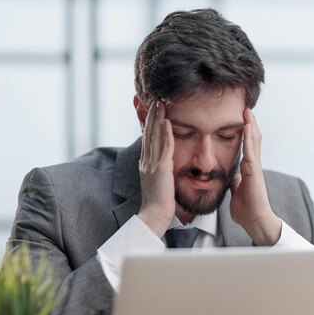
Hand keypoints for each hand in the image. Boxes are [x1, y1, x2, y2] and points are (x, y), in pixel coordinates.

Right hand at [137, 100, 174, 237]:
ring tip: (160, 103)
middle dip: (151, 114)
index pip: (147, 137)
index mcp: (145, 163)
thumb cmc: (159, 202)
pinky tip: (167, 121)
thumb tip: (166, 162)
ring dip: (157, 118)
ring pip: (154, 136)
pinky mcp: (160, 169)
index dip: (148, 121)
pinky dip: (165, 134)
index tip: (151, 107)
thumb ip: (160, 169)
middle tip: (154, 98)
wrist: (153, 216)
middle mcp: (146, 161)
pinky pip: (164, 148)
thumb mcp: (158, 181)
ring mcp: (152, 164)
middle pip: (148, 132)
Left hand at [229, 108, 281, 244]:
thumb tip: (235, 179)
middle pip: (253, 139)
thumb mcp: (237, 193)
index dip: (246, 132)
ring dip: (251, 125)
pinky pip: (251, 150)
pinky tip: (247, 125)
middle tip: (246, 107)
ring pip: (254, 141)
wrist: (255, 221)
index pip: (248, 146)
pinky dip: (249, 137)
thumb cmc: (247, 210)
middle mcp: (253, 166)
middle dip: (250, 123)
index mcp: (248, 170)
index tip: (243, 119)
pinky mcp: (254, 171)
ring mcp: (255, 167)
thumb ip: (237, 184)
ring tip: (247, 110)